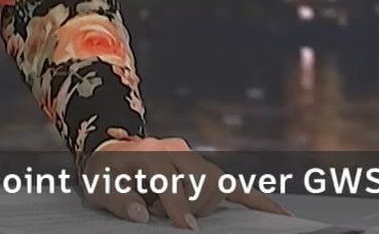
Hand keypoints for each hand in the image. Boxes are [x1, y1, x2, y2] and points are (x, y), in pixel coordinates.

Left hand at [81, 136, 291, 227]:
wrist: (112, 152)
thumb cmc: (107, 172)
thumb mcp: (98, 185)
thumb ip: (118, 199)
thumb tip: (142, 215)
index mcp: (150, 154)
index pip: (172, 181)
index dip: (178, 205)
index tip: (186, 226)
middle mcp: (176, 153)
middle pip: (202, 182)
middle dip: (194, 206)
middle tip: (171, 218)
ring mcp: (194, 160)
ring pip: (219, 184)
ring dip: (207, 204)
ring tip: (185, 214)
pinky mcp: (206, 171)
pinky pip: (236, 187)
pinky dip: (258, 201)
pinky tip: (279, 216)